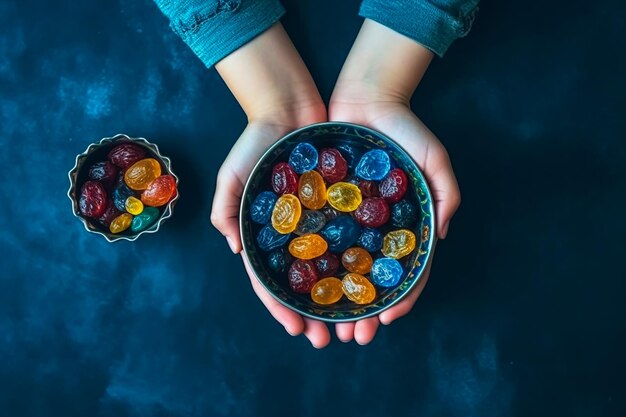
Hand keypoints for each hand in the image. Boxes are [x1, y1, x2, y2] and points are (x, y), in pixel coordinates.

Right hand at [210, 24, 331, 347]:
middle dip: (314, 315)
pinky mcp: (338, 209)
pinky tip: (370, 284)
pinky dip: (356, 265)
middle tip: (330, 340)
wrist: (291, 108)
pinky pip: (349, 241)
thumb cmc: (257, 141)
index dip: (281, 308)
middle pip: (302, 285)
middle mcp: (292, 235)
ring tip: (355, 324)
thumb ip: (225, 207)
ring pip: (328, 270)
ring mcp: (316, 224)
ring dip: (339, 300)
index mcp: (264, 235)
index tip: (297, 330)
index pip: (270, 281)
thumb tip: (234, 248)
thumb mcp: (232, 172)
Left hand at [326, 19, 460, 343]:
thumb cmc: (403, 129)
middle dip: (363, 313)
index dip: (400, 299)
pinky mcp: (324, 208)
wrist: (363, 99)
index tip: (388, 319)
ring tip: (326, 327)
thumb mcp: (434, 155)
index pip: (405, 272)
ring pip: (342, 271)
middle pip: (370, 281)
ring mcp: (349, 221)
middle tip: (353, 338)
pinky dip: (313, 269)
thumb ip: (445, 191)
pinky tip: (304, 291)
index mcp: (403, 224)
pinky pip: (317, 242)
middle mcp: (374, 229)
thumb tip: (441, 235)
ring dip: (336, 303)